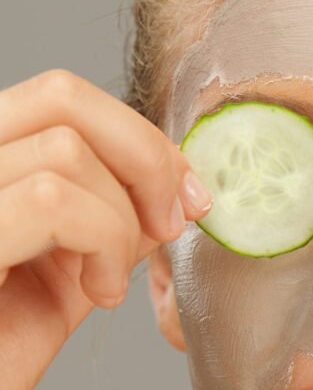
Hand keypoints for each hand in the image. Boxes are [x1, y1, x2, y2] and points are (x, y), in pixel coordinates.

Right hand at [0, 69, 211, 389]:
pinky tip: (95, 294)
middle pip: (62, 96)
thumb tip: (163, 191)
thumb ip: (100, 226)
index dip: (138, 138)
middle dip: (146, 157)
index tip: (185, 194)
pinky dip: (100, 243)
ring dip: (120, 222)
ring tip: (107, 283)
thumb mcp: (61, 279)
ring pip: (67, 149)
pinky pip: (51, 199)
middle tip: (173, 222)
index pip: (59, 98)